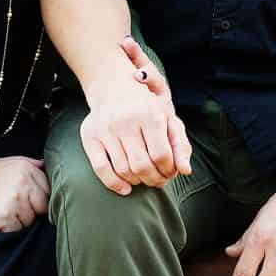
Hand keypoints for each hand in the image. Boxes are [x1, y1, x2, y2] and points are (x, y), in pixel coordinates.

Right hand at [0, 156, 48, 232]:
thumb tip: (45, 166)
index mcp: (26, 169)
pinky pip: (17, 229)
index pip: (47, 189)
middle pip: (42, 206)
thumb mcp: (8, 162)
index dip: (40, 197)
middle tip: (17, 208)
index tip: (32, 201)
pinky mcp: (5, 217)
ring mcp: (15, 201)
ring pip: (30, 220)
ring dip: (20, 220)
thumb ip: (30, 164)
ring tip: (5, 211)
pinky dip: (10, 228)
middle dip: (33, 210)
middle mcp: (23, 183)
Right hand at [78, 37, 192, 193]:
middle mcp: (126, 120)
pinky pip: (101, 169)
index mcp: (150, 114)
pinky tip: (126, 188)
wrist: (114, 86)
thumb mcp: (168, 120)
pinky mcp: (89, 136)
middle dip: (154, 179)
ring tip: (144, 179)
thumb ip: (181, 145)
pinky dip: (114, 184)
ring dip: (137, 182)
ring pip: (123, 170)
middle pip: (142, 166)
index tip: (170, 172)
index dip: (168, 170)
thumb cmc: (146, 109)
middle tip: (158, 181)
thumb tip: (186, 171)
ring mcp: (106, 128)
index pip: (162, 155)